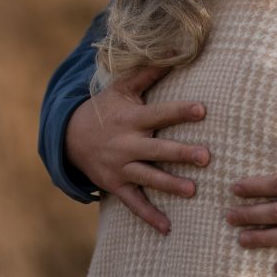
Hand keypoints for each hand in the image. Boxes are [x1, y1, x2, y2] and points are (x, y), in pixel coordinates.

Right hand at [65, 64, 208, 235]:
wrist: (69, 137)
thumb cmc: (106, 108)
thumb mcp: (122, 88)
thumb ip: (150, 71)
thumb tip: (176, 48)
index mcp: (133, 118)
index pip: (160, 113)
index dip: (180, 111)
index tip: (203, 109)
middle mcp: (127, 143)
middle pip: (158, 149)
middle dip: (181, 153)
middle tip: (206, 157)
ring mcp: (121, 166)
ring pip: (148, 177)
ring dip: (170, 184)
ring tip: (192, 191)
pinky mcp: (116, 185)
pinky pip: (134, 203)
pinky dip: (150, 216)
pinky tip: (168, 228)